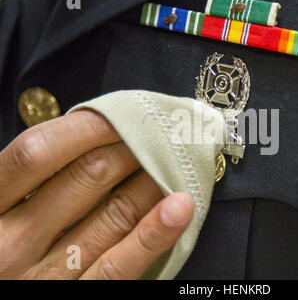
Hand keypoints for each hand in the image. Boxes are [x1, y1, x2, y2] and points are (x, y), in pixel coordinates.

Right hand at [0, 110, 193, 278]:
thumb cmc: (0, 256)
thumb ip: (28, 183)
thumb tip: (83, 138)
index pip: (38, 152)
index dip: (86, 128)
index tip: (120, 115)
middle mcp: (10, 242)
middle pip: (86, 176)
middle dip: (130, 148)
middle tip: (157, 135)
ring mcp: (44, 276)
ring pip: (113, 214)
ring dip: (151, 180)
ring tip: (175, 161)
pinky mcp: (77, 299)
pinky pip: (120, 264)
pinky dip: (155, 231)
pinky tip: (180, 207)